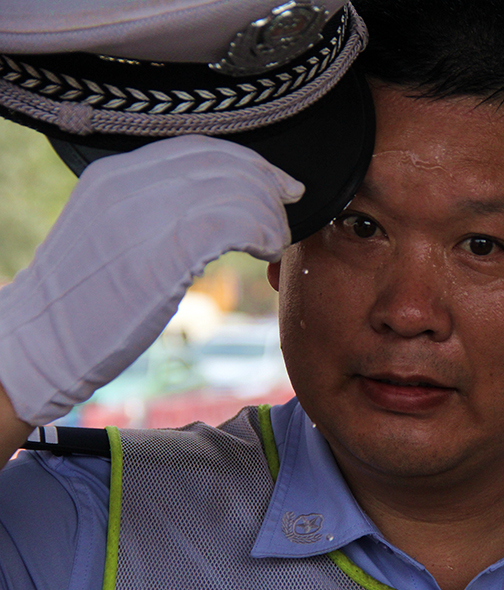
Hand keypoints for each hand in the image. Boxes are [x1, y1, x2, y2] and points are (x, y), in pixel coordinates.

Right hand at [0, 135, 303, 424]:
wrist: (36, 343)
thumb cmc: (78, 300)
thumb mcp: (108, 232)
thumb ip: (151, 207)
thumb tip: (211, 205)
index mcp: (114, 173)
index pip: (200, 149)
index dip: (250, 163)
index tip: (279, 183)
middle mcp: (129, 184)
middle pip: (224, 164)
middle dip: (267, 186)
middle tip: (286, 212)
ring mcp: (144, 216)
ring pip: (236, 192)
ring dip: (269, 216)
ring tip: (274, 242)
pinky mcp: (163, 254)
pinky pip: (233, 224)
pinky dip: (262, 233)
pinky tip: (264, 251)